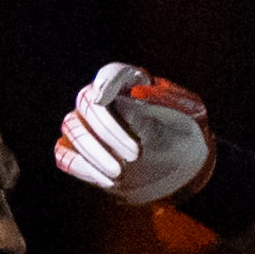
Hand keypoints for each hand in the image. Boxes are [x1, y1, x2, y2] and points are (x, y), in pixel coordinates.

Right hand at [53, 63, 216, 207]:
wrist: (180, 166)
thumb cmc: (186, 133)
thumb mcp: (190, 114)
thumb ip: (165, 102)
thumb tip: (131, 97)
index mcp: (131, 82)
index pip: (110, 73)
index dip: (105, 83)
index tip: (103, 99)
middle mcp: (103, 99)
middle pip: (86, 102)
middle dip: (108, 129)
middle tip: (136, 154)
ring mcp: (88, 125)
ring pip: (71, 126)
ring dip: (92, 151)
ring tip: (119, 173)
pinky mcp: (79, 151)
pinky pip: (64, 154)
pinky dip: (81, 166)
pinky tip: (106, 180)